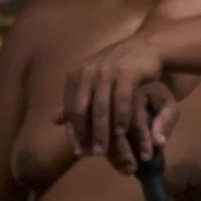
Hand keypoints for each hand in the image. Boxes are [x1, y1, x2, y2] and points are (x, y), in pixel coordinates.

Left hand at [60, 36, 170, 170]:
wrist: (146, 46)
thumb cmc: (118, 66)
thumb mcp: (93, 80)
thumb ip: (75, 99)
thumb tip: (54, 121)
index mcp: (76, 75)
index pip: (71, 109)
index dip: (75, 131)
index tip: (79, 150)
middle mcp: (87, 72)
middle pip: (82, 110)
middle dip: (86, 135)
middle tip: (92, 154)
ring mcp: (107, 72)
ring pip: (101, 108)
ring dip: (102, 131)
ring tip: (106, 149)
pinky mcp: (127, 73)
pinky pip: (122, 101)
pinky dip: (121, 118)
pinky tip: (122, 132)